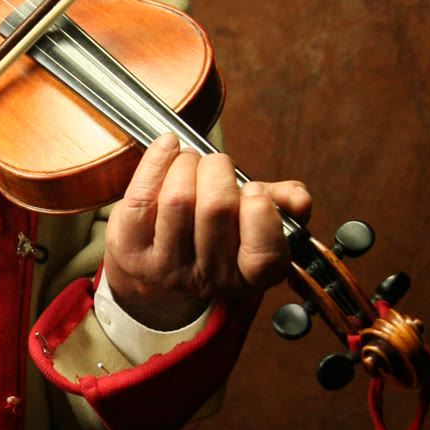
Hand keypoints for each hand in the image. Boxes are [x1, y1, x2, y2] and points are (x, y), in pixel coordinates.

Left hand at [103, 133, 311, 331]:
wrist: (155, 265)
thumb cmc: (211, 233)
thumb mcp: (253, 222)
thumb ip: (281, 206)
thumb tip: (300, 200)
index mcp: (247, 277)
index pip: (264, 255)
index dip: (260, 210)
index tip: (252, 189)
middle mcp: (207, 280)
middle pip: (216, 208)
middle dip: (218, 170)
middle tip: (215, 165)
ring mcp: (165, 269)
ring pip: (178, 199)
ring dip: (187, 163)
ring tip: (189, 161)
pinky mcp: (129, 252)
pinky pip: (141, 196)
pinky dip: (157, 160)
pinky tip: (167, 149)